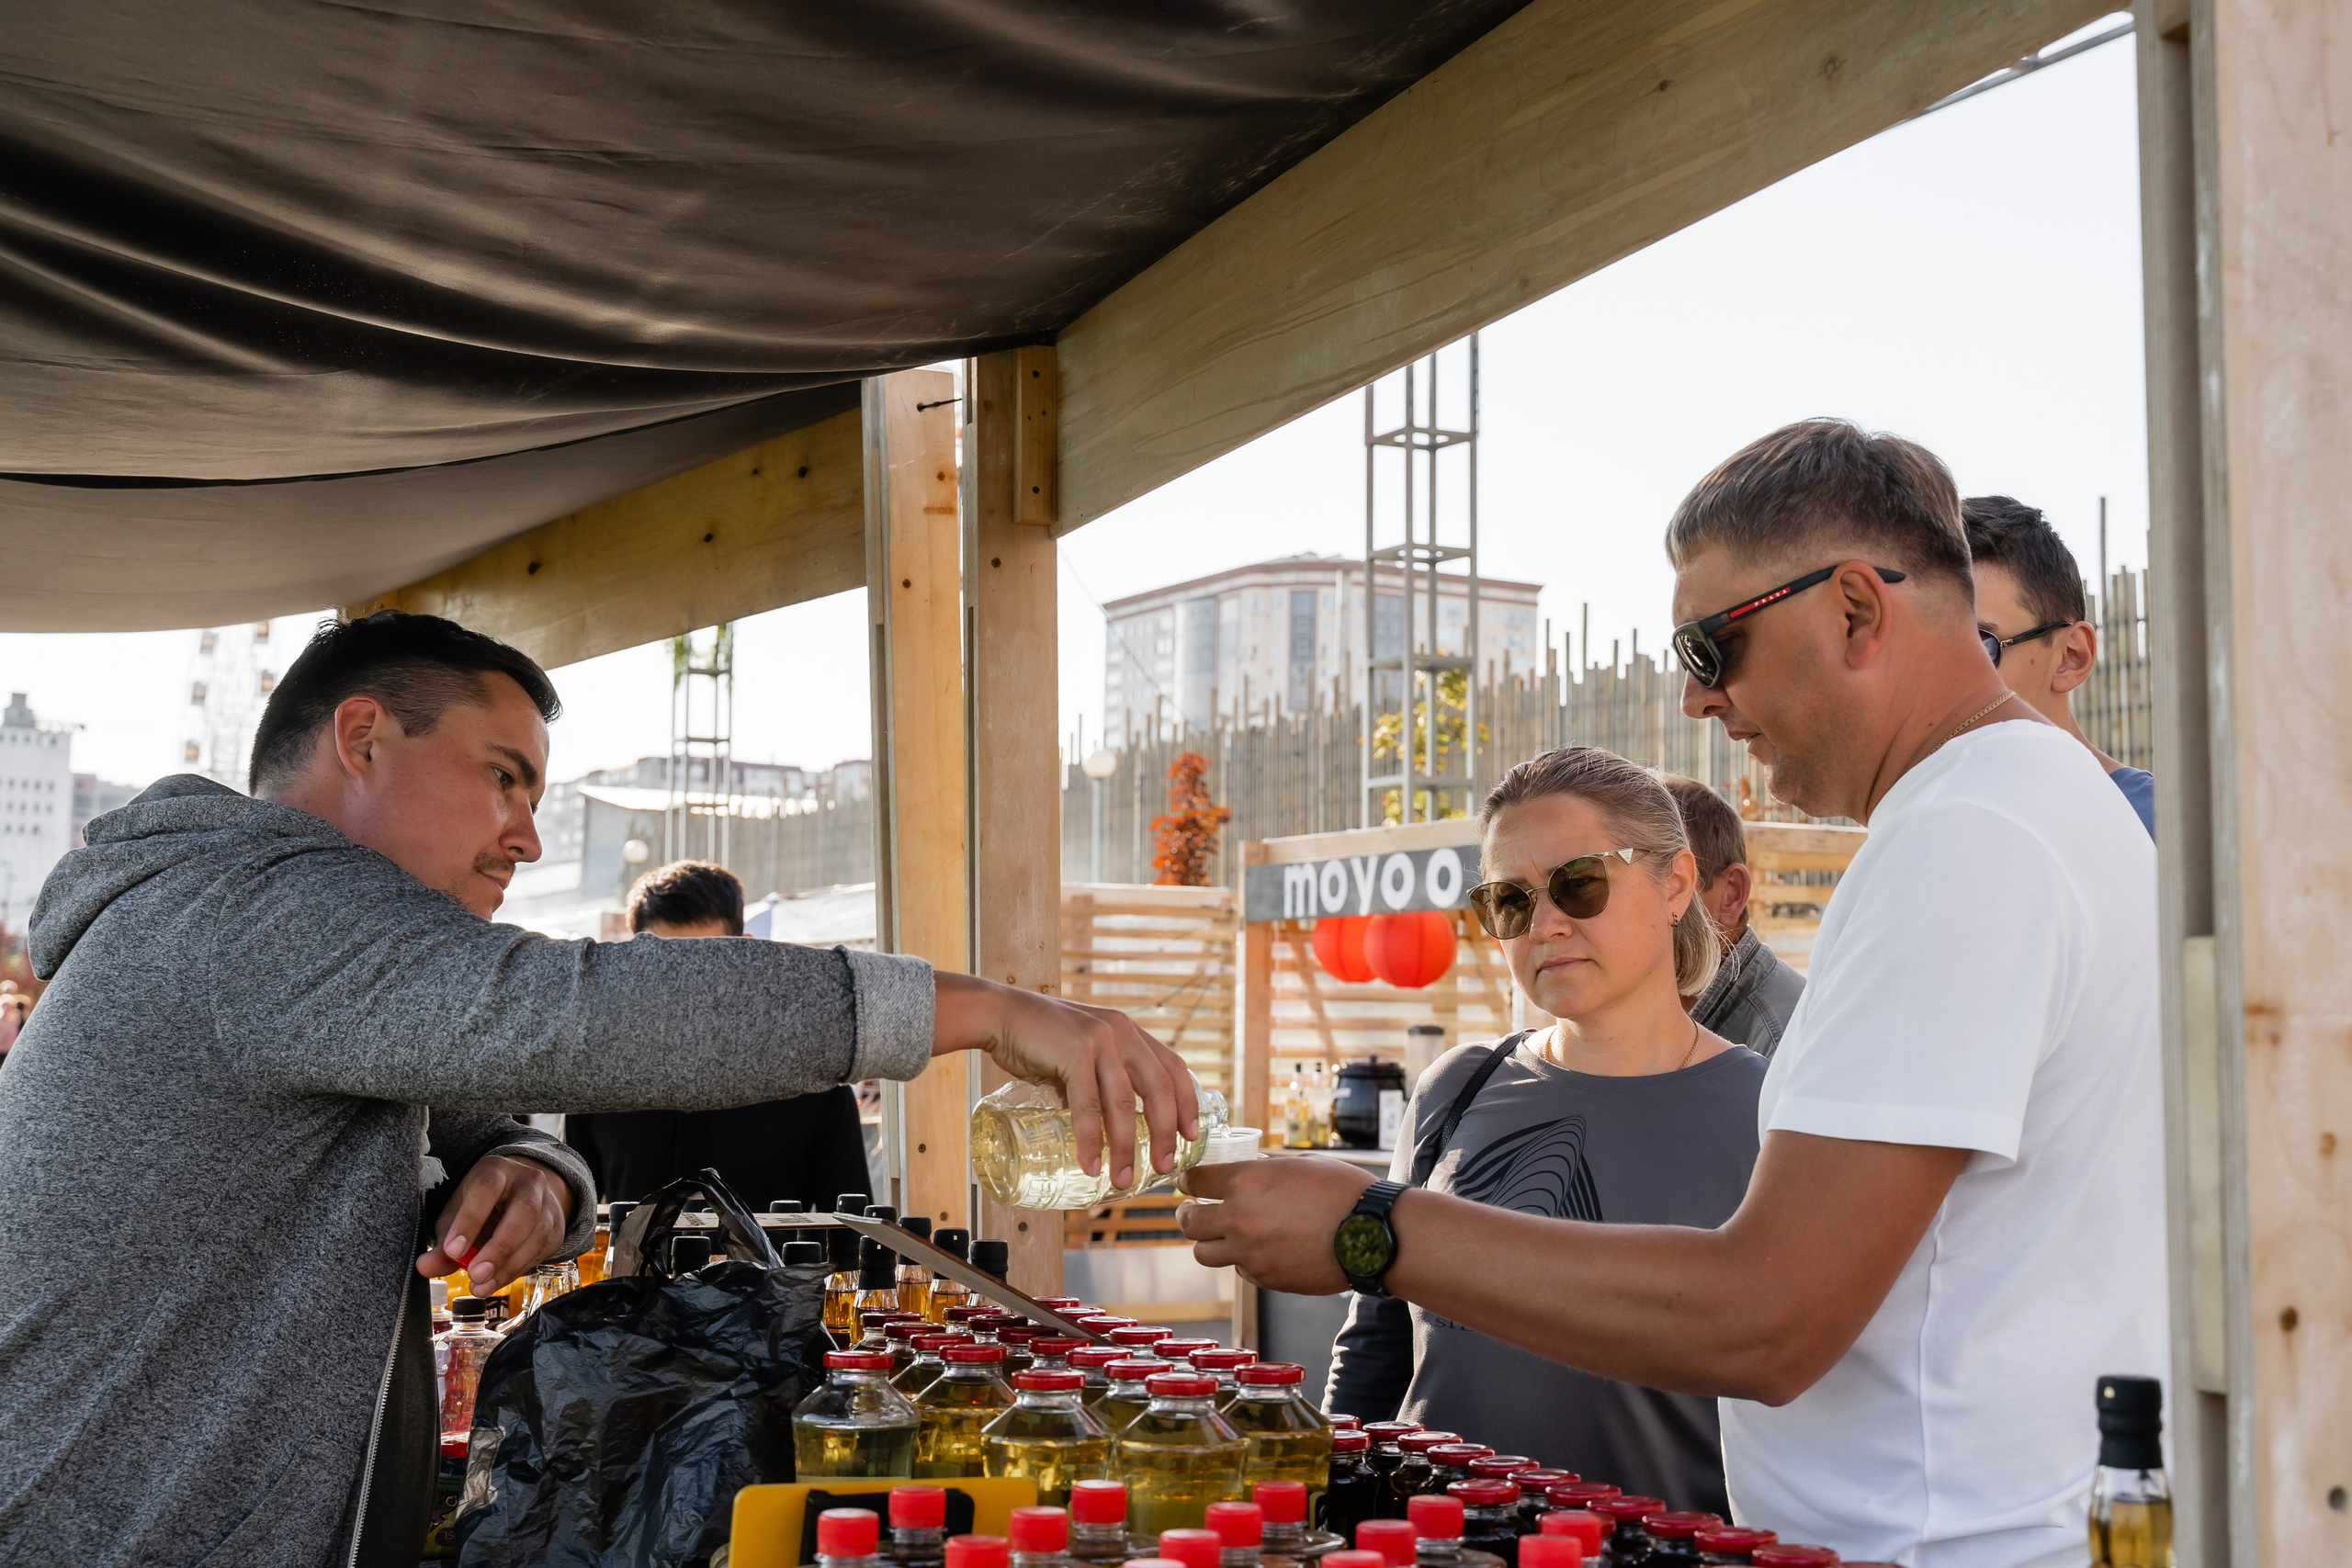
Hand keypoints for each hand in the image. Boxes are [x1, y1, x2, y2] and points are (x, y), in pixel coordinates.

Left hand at [415, 1154, 577, 1294]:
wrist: (520, 1197)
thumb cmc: (481, 1206)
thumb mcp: (457, 1215)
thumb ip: (442, 1243)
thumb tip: (425, 1266)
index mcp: (496, 1170)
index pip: (486, 1188)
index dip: (470, 1219)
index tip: (453, 1251)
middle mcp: (528, 1181)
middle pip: (524, 1211)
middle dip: (499, 1247)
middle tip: (475, 1275)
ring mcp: (548, 1203)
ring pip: (538, 1234)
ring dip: (508, 1265)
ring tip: (481, 1286)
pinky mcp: (557, 1227)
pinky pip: (542, 1251)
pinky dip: (517, 1270)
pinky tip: (496, 1281)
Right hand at [934, 972, 1197, 1191]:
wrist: (1000, 1014)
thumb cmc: (1040, 1038)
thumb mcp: (1083, 1052)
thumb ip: (1100, 1079)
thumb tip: (1110, 1127)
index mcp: (1129, 1032)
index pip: (1173, 1067)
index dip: (1187, 1103)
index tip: (1191, 1135)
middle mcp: (1122, 1032)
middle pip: (1159, 1089)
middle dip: (1164, 1133)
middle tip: (1164, 1166)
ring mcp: (1100, 1040)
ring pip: (1124, 1103)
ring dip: (1126, 1146)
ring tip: (1123, 1180)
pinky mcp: (1074, 1052)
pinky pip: (1088, 1104)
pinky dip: (1091, 1139)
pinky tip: (1090, 1164)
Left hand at [1178, 1156, 1374, 1293]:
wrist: (1371, 1234)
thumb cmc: (1342, 1192)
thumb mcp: (1298, 1165)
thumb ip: (1264, 1172)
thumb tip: (1246, 1173)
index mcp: (1246, 1181)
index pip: (1194, 1180)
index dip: (1187, 1180)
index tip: (1187, 1182)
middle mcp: (1239, 1218)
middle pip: (1188, 1223)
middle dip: (1186, 1215)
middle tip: (1190, 1211)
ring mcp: (1249, 1253)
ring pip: (1204, 1254)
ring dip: (1209, 1242)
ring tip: (1220, 1235)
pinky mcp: (1265, 1278)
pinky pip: (1239, 1269)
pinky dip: (1243, 1260)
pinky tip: (1262, 1250)